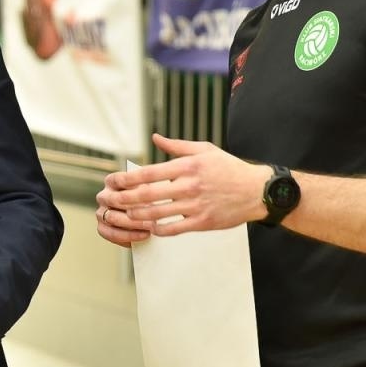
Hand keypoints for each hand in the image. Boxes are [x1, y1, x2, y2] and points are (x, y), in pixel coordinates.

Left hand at [97, 133, 269, 237]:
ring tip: (123, 215)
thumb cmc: (229, 168)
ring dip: (136, 216)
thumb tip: (155, 137)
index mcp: (187, 166)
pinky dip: (158, 230)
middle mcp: (189, 185)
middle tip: (108, 201)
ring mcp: (195, 205)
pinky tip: (149, 227)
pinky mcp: (203, 222)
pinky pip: (174, 229)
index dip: (125, 178)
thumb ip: (177, 146)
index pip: (148, 173)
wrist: (257, 190)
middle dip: (123, 198)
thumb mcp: (204, 150)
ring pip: (157, 214)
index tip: (111, 181)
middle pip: (147, 195)